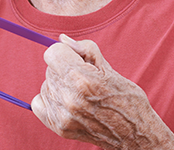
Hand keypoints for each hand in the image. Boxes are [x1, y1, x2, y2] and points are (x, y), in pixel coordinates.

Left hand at [31, 35, 173, 148]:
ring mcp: (62, 114)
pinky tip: (66, 103)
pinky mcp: (59, 127)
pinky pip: (38, 102)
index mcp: (81, 78)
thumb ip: (84, 49)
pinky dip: (49, 100)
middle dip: (64, 69)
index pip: (52, 52)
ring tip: (80, 95)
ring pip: (46, 85)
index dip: (65, 53)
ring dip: (58, 86)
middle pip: (50, 69)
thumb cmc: (126, 99)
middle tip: (85, 81)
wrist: (135, 135)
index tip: (75, 59)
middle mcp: (68, 97)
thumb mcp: (109, 68)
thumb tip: (62, 39)